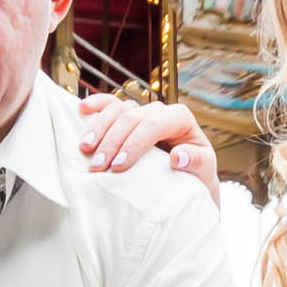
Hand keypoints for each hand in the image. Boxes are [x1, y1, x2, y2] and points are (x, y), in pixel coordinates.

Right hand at [77, 94, 217, 199]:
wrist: (187, 181)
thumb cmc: (196, 177)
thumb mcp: (204, 174)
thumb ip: (198, 162)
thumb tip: (178, 156)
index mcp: (180, 118)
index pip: (154, 124)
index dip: (135, 143)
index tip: (119, 165)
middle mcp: (160, 110)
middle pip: (131, 117)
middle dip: (112, 141)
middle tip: (98, 167)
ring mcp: (141, 112)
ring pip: (117, 109)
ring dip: (99, 128)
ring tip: (85, 150)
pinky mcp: (127, 118)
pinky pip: (109, 104)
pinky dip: (96, 105)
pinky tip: (81, 109)